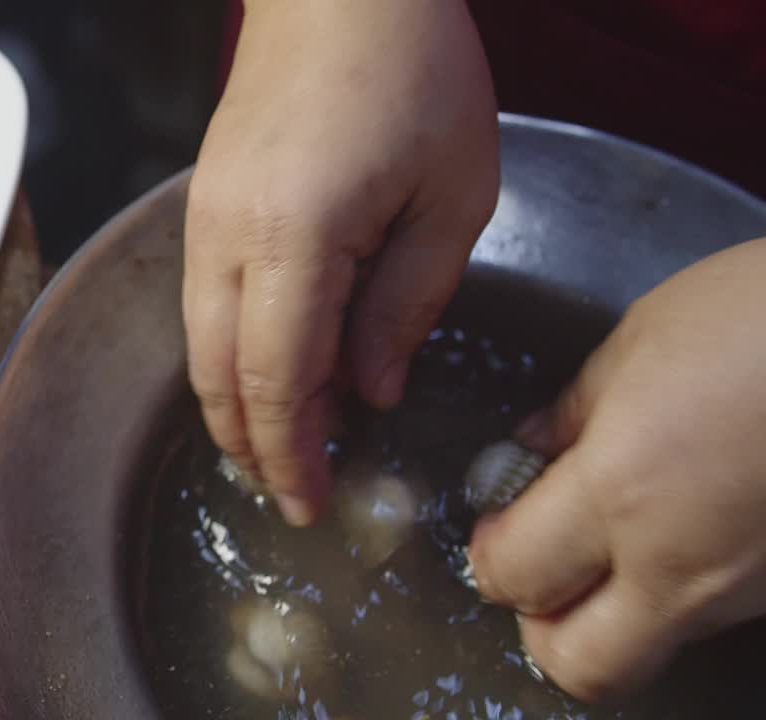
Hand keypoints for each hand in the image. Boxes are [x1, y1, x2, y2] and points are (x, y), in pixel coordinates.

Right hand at [183, 0, 499, 524]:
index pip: (278, 381)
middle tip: (295, 496)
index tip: (312, 506)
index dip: (293, 455)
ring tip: (283, 448)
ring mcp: (203, 220)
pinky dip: (229, 359)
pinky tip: (271, 372)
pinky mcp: (203, 206)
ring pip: (197, 347)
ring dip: (236, 408)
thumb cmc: (414, 74)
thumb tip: (372, 394)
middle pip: (219, 377)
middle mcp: (226, 238)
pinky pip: (202, 307)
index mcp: (295, 238)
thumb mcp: (450, 197)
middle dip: (254, 448)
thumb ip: (406, 306)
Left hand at [468, 236, 765, 702]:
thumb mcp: (643, 338)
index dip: (489, 554)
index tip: (495, 524)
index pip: (514, 574)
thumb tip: (529, 448)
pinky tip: (692, 521)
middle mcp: (683, 563)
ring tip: (620, 536)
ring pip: (652, 645)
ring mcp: (748, 589)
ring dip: (615, 612)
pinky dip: (682, 588)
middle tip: (542, 567)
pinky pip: (715, 615)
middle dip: (542, 626)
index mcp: (622, 492)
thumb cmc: (763, 315)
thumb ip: (573, 409)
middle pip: (579, 662)